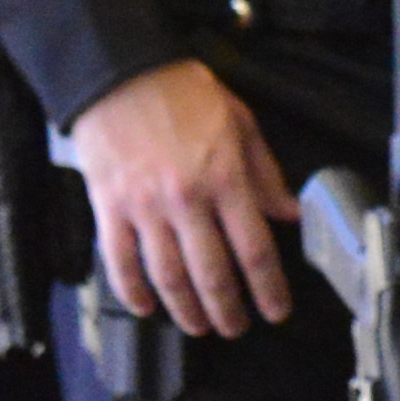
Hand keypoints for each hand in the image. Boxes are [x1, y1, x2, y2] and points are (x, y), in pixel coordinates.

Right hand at [65, 59, 296, 335]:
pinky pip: (120, 262)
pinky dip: (133, 291)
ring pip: (168, 277)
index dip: (268, 288)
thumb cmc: (183, 93)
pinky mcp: (109, 208)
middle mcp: (186, 200)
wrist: (120, 72)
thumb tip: (290, 212)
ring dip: (186, 310)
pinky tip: (146, 307)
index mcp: (224, 177)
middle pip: (212, 274)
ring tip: (199, 325)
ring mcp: (144, 208)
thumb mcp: (239, 121)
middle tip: (236, 327)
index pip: (254, 248)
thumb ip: (265, 172)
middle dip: (228, 310)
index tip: (276, 311)